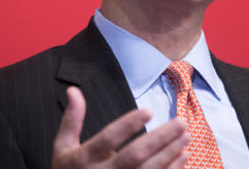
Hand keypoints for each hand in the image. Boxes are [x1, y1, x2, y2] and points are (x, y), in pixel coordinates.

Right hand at [52, 87, 188, 168]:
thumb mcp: (63, 147)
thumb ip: (71, 119)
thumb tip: (74, 90)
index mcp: (84, 158)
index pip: (108, 138)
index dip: (128, 124)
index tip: (148, 110)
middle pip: (135, 155)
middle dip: (160, 138)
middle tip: (180, 122)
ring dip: (170, 154)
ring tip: (186, 137)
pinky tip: (183, 157)